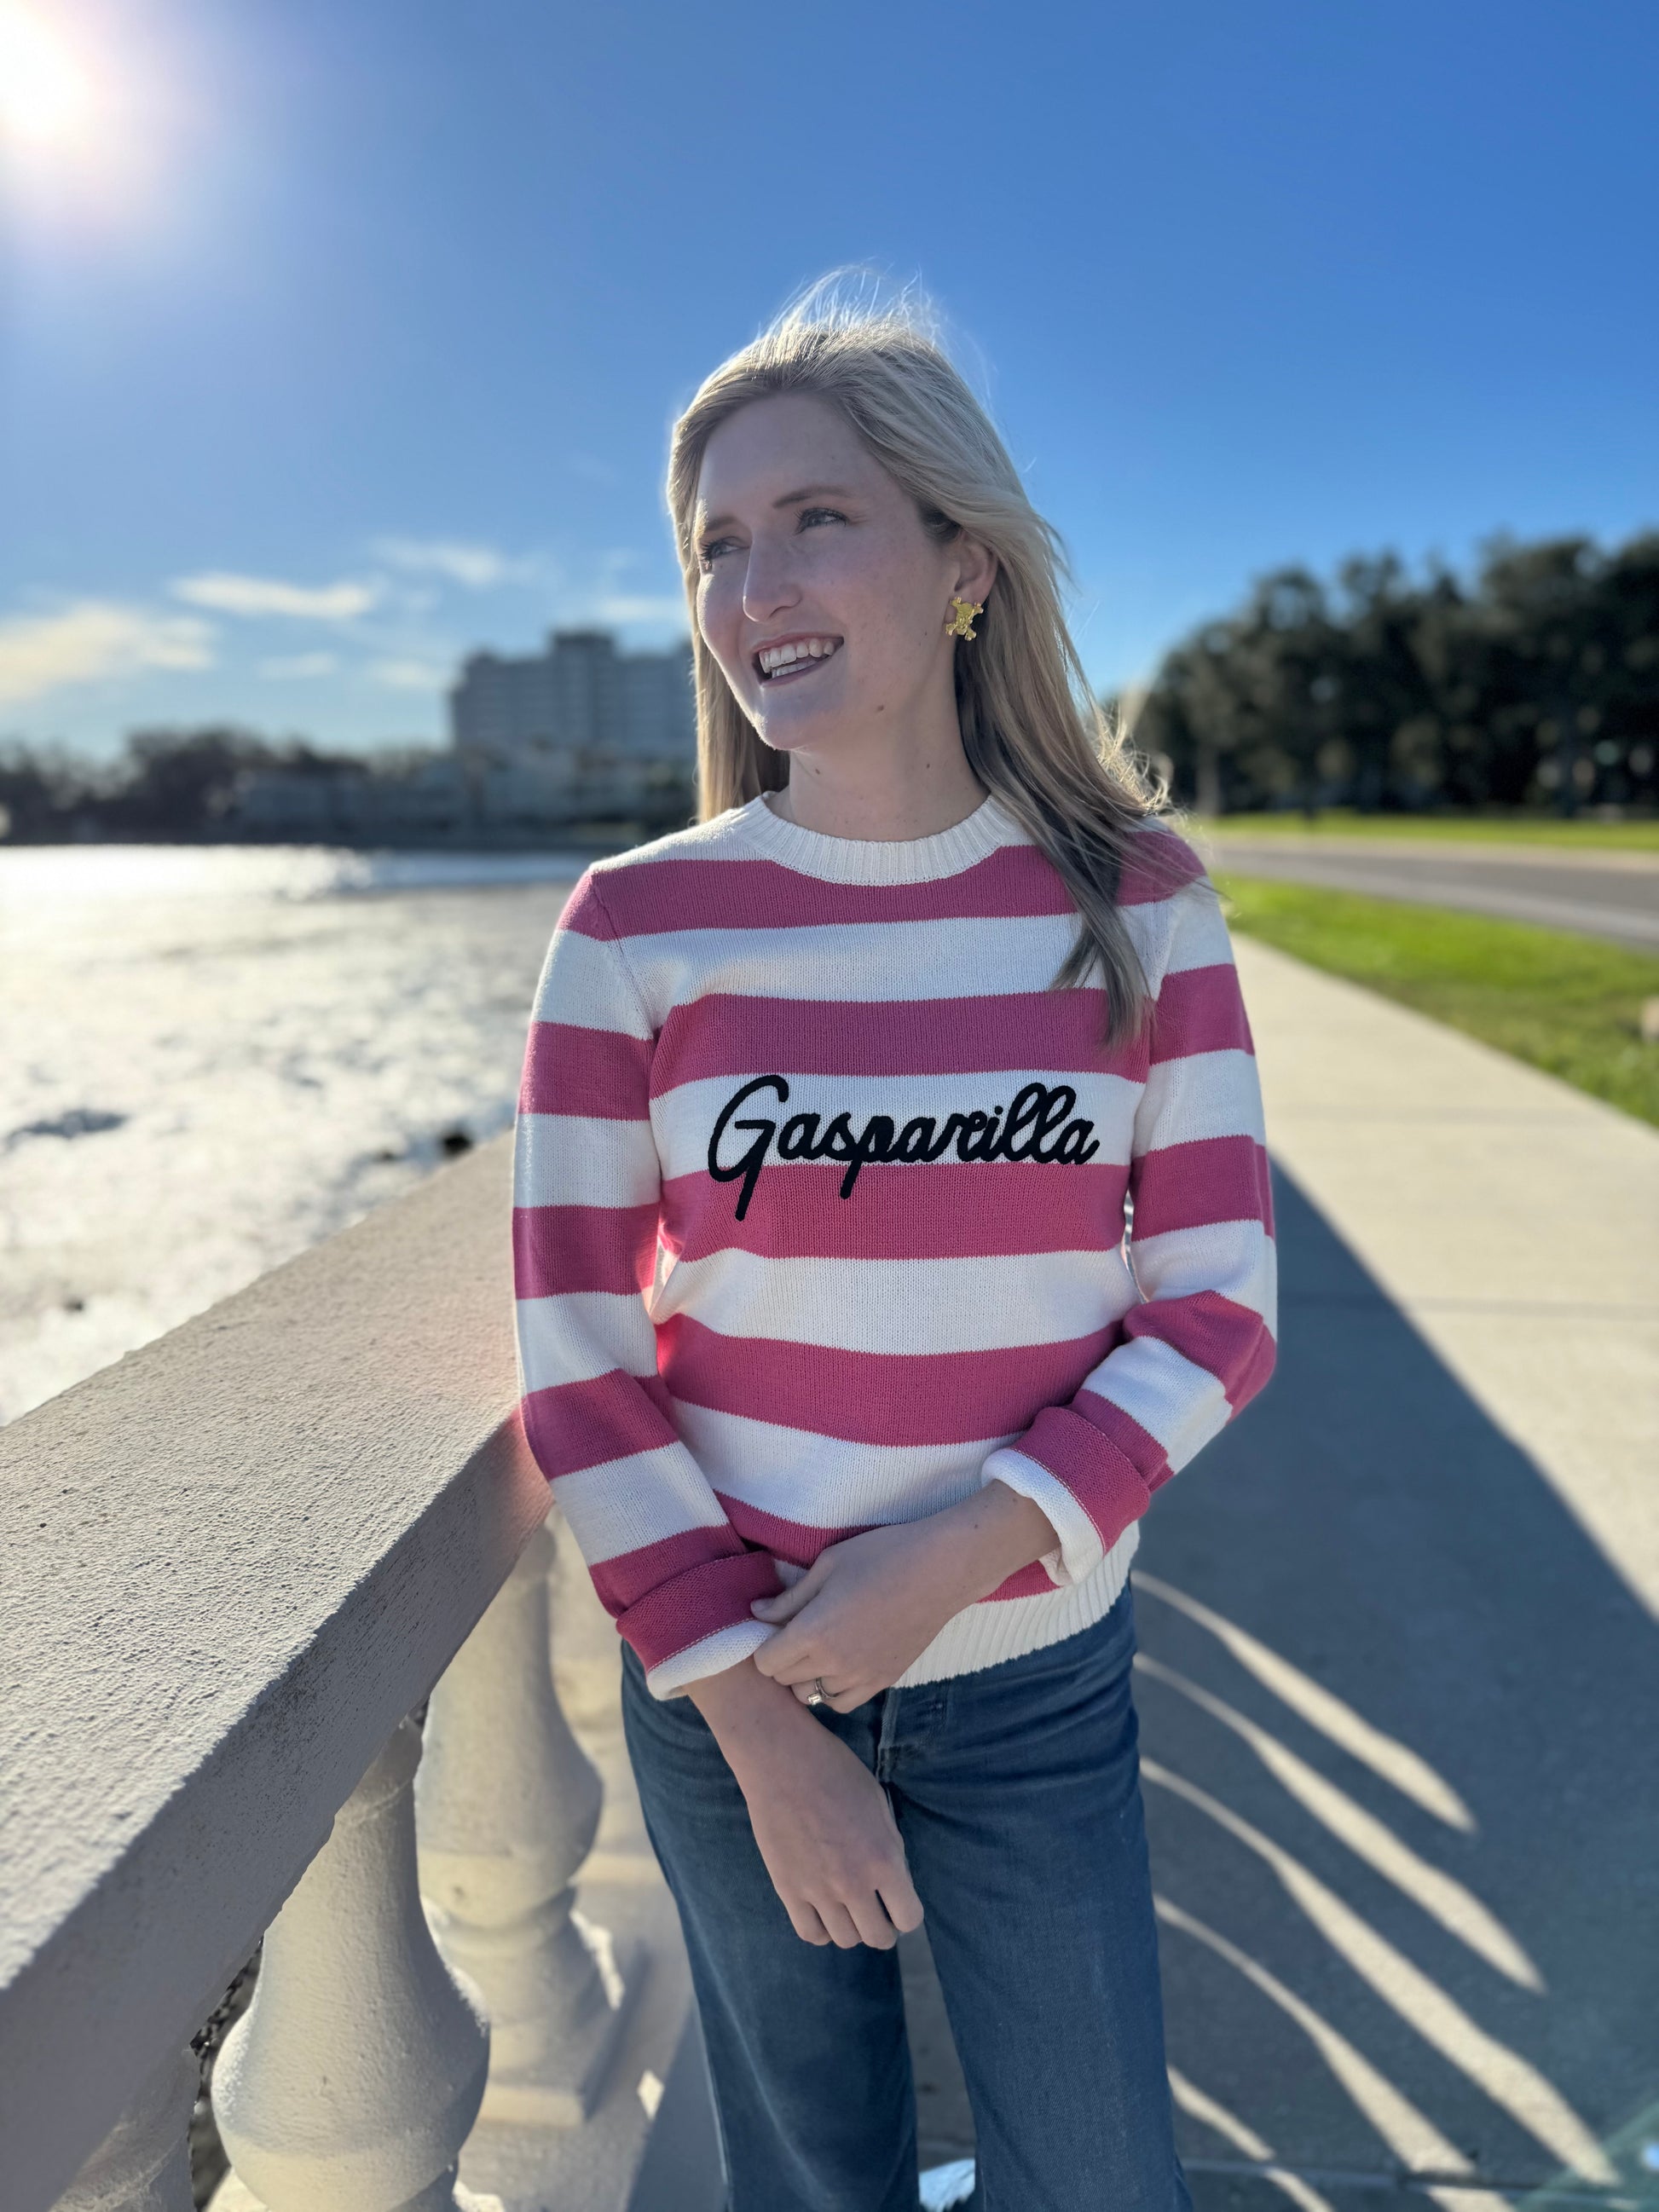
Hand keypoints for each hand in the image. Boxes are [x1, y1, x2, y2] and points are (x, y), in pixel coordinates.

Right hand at [688, 1660, 923, 1947]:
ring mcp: (818, 1890)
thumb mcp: (878, 1803)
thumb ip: (890, 1846)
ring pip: (845, 1940)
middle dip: (883, 1926)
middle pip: (878, 1937)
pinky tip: (824, 1911)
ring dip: (853, 1927)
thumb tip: (894, 1878)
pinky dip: (822, 1930)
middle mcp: (853, 1883)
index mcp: (883, 1859)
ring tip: (849, 1907)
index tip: (899, 1902)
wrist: (782, 1761)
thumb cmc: (836, 1772)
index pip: (909, 1918)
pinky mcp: (787, 1889)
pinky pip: (810, 1934)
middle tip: (876, 1908)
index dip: (907, 1913)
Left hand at [749, 1481, 1059, 1710]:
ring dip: (805, 1676)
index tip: (773, 1626)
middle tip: (793, 1632)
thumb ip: (790, 1597)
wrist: (941, 1570)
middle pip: (785, 1681)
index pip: (765, 1663)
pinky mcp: (884, 1680)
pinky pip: (843, 1702)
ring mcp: (861, 1676)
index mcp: (814, 1632)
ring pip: (811, 1696)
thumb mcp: (828, 1565)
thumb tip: (757, 1612)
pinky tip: (840, 1662)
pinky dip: (833, 1689)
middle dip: (780, 1659)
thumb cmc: (882, 1555)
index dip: (763, 1644)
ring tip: (817, 1648)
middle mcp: (833, 1663)